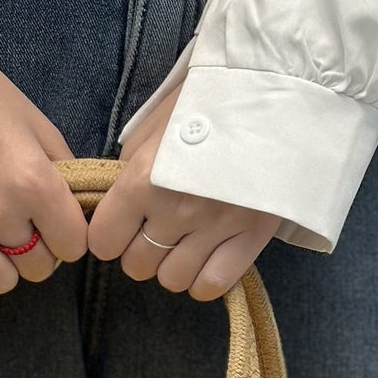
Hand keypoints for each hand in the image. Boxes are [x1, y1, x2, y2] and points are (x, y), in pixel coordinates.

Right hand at [0, 60, 88, 301]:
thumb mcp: (35, 124)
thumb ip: (63, 169)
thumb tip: (78, 209)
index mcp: (34, 180)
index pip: (72, 244)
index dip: (68, 237)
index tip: (55, 225)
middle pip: (38, 267)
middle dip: (37, 251)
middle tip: (21, 226)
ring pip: (3, 281)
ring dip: (5, 267)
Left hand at [88, 78, 279, 300]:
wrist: (273, 93)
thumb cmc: (206, 103)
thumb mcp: (154, 127)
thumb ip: (130, 169)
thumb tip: (119, 205)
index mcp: (143, 179)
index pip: (104, 240)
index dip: (110, 236)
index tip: (122, 227)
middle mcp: (175, 209)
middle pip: (138, 265)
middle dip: (142, 251)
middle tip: (160, 229)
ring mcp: (215, 226)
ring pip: (173, 279)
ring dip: (174, 266)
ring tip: (187, 241)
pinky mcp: (250, 236)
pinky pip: (211, 284)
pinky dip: (203, 280)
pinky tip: (207, 259)